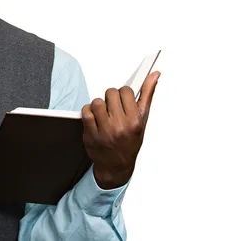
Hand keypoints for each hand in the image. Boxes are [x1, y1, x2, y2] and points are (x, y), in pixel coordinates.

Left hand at [81, 71, 160, 189]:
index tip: (123, 99)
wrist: (116, 166)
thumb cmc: (131, 140)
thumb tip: (155, 74)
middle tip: (113, 106)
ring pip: (97, 101)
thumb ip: (147, 95)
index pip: (125, 91)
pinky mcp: (91, 136)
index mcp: (135, 121)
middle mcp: (120, 126)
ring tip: (104, 113)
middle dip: (111, 97)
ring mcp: (105, 132)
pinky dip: (88, 111)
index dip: (123, 93)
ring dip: (99, 104)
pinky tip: (94, 117)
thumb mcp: (143, 120)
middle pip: (110, 93)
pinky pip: (86, 112)